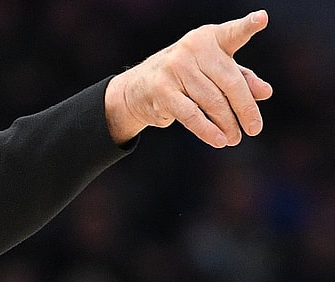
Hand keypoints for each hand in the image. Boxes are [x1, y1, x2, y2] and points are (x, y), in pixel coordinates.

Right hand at [105, 10, 272, 147]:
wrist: (139, 88)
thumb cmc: (184, 78)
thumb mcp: (213, 73)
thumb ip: (241, 79)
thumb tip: (265, 92)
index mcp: (208, 38)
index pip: (232, 33)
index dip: (247, 26)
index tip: (262, 19)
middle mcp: (191, 49)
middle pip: (229, 82)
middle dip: (245, 108)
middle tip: (255, 128)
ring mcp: (174, 68)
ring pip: (212, 101)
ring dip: (227, 124)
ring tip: (234, 138)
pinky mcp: (162, 91)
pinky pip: (191, 114)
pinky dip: (207, 130)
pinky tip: (218, 141)